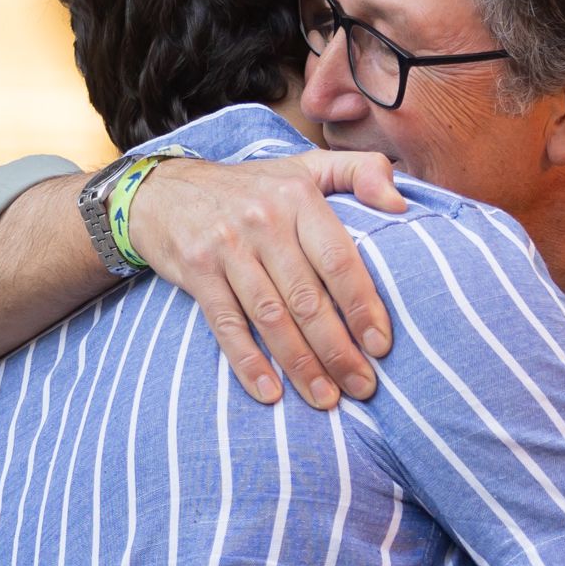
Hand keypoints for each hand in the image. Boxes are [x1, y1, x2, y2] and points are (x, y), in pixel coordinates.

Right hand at [127, 151, 405, 407]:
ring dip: (301, 364)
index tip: (381, 346)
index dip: (362, 306)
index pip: (339, 259)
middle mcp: (264, 220)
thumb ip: (360, 171)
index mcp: (299, 196)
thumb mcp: (306, 166)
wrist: (163, 190)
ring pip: (271, 317)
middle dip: (338, 349)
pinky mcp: (196, 271)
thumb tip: (401, 205)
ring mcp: (226, 246)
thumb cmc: (252, 187)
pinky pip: (227, 324)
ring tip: (326, 399)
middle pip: (307, 297)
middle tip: (363, 387)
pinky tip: (270, 393)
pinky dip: (248, 362)